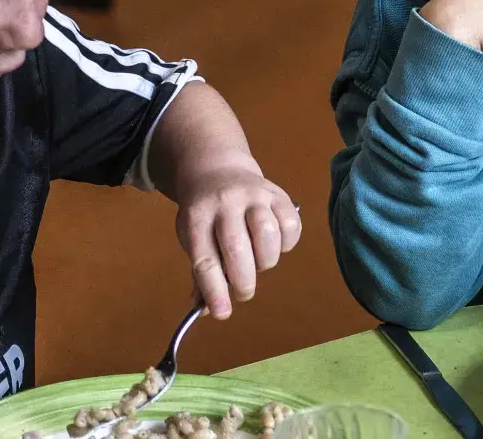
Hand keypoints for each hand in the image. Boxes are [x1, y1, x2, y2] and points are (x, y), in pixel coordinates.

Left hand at [173, 165, 299, 319]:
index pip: (205, 259)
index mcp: (197, 216)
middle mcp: (225, 202)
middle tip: (243, 292)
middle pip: (237, 249)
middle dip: (243, 282)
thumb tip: (208, 309)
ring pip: (268, 236)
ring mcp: (254, 195)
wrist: (217, 169)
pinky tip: (274, 245)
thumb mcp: (191, 236)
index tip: (222, 313)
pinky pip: (290, 227)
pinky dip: (286, 245)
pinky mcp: (278, 194)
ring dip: (265, 261)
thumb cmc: (204, 212)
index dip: (214, 290)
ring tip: (257, 262)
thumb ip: (201, 272)